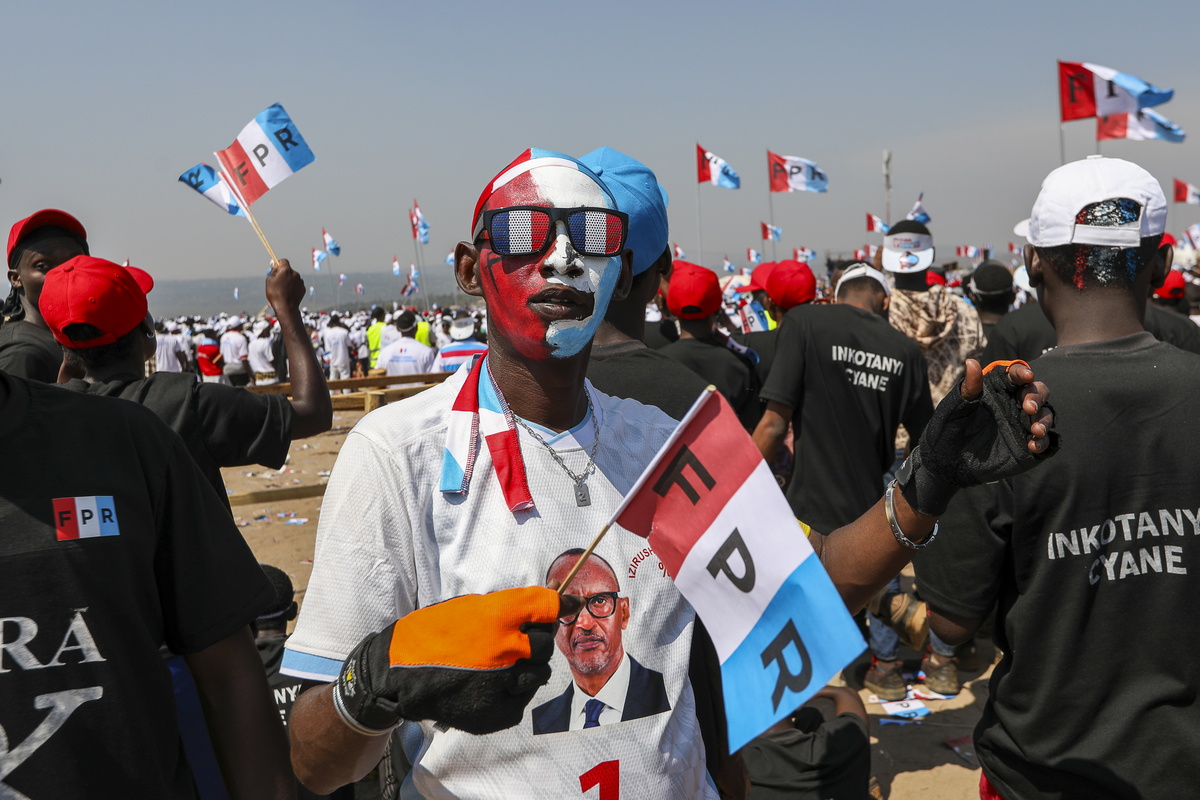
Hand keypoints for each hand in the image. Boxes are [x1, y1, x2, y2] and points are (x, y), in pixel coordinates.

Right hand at [265, 258, 304, 313]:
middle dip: (283, 273)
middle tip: (277, 282)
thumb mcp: (269, 280)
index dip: (278, 263)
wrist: (286, 307)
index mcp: (286, 270)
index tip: (275, 268)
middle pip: (288, 270)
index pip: (283, 261)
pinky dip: (293, 286)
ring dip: (289, 280)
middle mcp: (295, 274)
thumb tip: (276, 265)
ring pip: (293, 277)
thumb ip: (273, 270)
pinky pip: (297, 284)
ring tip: (283, 289)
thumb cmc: (275, 294)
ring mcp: (300, 281)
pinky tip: (288, 293)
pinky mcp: (303, 288)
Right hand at [333, 587, 581, 735]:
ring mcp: (503, 682)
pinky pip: (520, 701)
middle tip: (520, 642)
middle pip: (546, 644)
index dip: (563, 604)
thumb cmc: (433, 631)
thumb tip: (541, 605)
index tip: (572, 605)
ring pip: (538, 675)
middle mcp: (507, 648)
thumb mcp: (470, 606)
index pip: (549, 606)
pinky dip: (511, 694)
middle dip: (538, 641)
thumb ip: (507, 608)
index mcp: (500, 616)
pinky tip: (490, 687)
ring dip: (527, 668)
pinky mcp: (496, 712)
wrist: (399, 669)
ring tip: (501, 667)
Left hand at [897, 359, 1056, 516]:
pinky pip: (1044, 441)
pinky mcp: (1027, 445)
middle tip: (1029, 407)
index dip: (1022, 373)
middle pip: (1037, 392)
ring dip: (1044, 420)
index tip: (1026, 376)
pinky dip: (1043, 442)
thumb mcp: (956, 407)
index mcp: (999, 390)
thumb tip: (971, 362)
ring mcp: (1023, 424)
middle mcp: (1015, 404)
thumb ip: (969, 388)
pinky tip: (1032, 446)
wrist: (947, 460)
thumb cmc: (949, 427)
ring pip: (1045, 415)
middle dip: (1037, 396)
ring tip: (1035, 430)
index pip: (1015, 376)